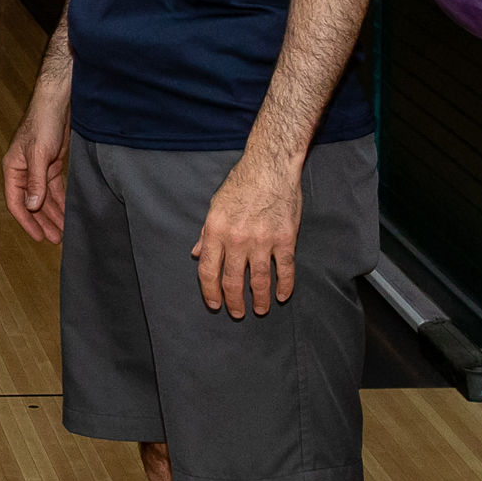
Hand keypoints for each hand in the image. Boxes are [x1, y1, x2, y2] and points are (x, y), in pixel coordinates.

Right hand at [1, 72, 71, 243]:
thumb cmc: (42, 122)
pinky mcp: (51, 164)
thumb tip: (32, 206)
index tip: (39, 237)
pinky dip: (60, 201)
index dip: (27, 222)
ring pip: (44, 198)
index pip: (17, 202)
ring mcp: (37, 168)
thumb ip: (36, 182)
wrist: (57, 102)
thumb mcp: (39, 155)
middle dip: (43, 221)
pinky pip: (54, 188)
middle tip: (55, 238)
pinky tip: (66, 212)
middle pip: (31, 203)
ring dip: (53, 213)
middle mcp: (23, 171)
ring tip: (63, 230)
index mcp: (13, 169)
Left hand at [192, 148, 303, 316]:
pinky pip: (285, 269)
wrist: (270, 167)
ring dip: (259, 299)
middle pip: (233, 280)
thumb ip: (206, 233)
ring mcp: (262, 240)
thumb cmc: (241, 184)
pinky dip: (284, 286)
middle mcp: (237, 239)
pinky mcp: (285, 239)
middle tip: (237, 313)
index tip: (214, 304)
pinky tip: (281, 296)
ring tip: (259, 309)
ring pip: (260, 280)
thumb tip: (196, 254)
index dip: (210, 292)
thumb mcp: (215, 206)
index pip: (208, 270)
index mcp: (216, 231)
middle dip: (233, 302)